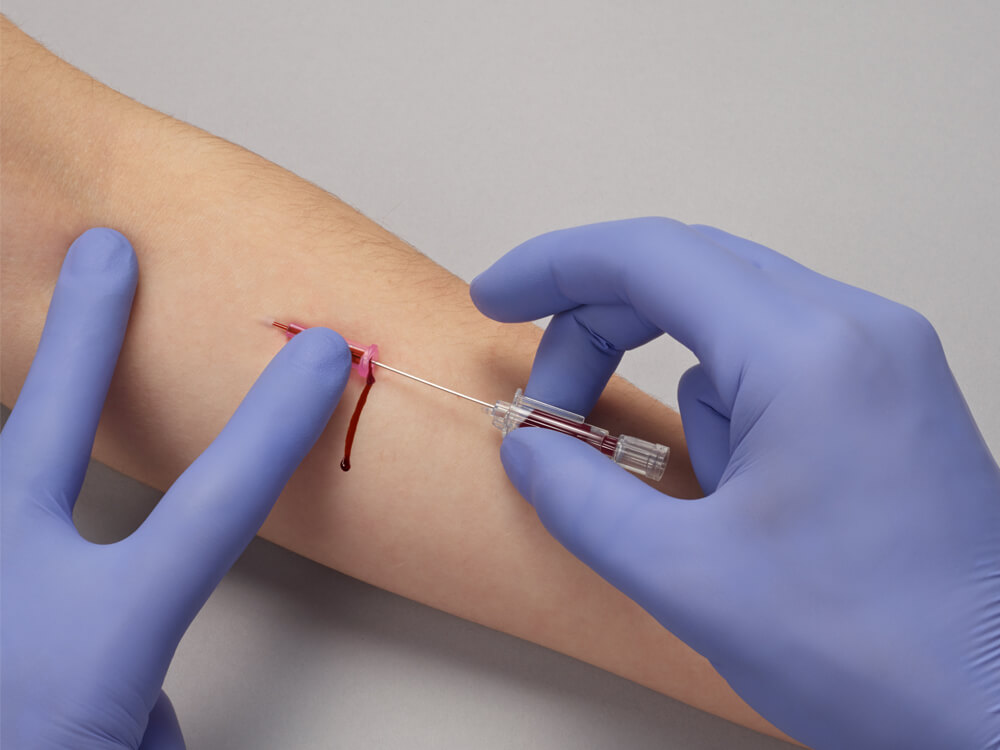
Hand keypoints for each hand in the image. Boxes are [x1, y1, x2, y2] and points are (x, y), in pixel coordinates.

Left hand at [1, 229, 350, 748]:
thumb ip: (146, 720)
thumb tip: (140, 708)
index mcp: (92, 633)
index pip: (218, 505)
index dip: (274, 422)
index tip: (314, 353)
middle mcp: (8, 589)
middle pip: (46, 429)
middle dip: (83, 333)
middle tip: (102, 252)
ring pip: (0, 484)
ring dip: (19, 449)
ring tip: (46, 423)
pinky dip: (17, 555)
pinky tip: (22, 637)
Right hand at [471, 218, 999, 748]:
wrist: (995, 714)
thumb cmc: (865, 651)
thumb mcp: (685, 577)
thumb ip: (581, 498)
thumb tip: (526, 448)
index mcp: (807, 352)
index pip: (651, 255)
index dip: (554, 267)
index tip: (493, 298)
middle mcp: (856, 327)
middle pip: (688, 272)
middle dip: (598, 326)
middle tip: (551, 406)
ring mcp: (883, 354)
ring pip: (731, 318)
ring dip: (670, 380)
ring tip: (680, 485)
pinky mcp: (889, 390)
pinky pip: (775, 358)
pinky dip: (724, 402)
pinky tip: (738, 488)